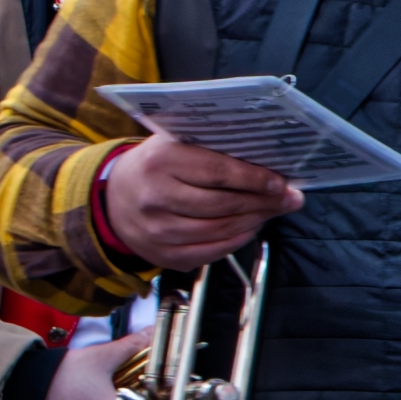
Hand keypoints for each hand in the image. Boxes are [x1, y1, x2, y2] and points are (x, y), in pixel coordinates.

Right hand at [95, 135, 297, 269]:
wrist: (111, 200)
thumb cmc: (153, 167)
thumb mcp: (173, 144)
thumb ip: (210, 149)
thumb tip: (263, 162)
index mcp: (161, 162)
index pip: (218, 172)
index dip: (254, 179)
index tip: (281, 183)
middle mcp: (156, 197)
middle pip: (224, 205)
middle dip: (263, 203)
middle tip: (289, 199)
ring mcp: (158, 230)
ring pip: (220, 230)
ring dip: (254, 222)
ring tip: (270, 212)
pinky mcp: (162, 255)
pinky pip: (210, 253)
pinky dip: (235, 241)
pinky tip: (248, 229)